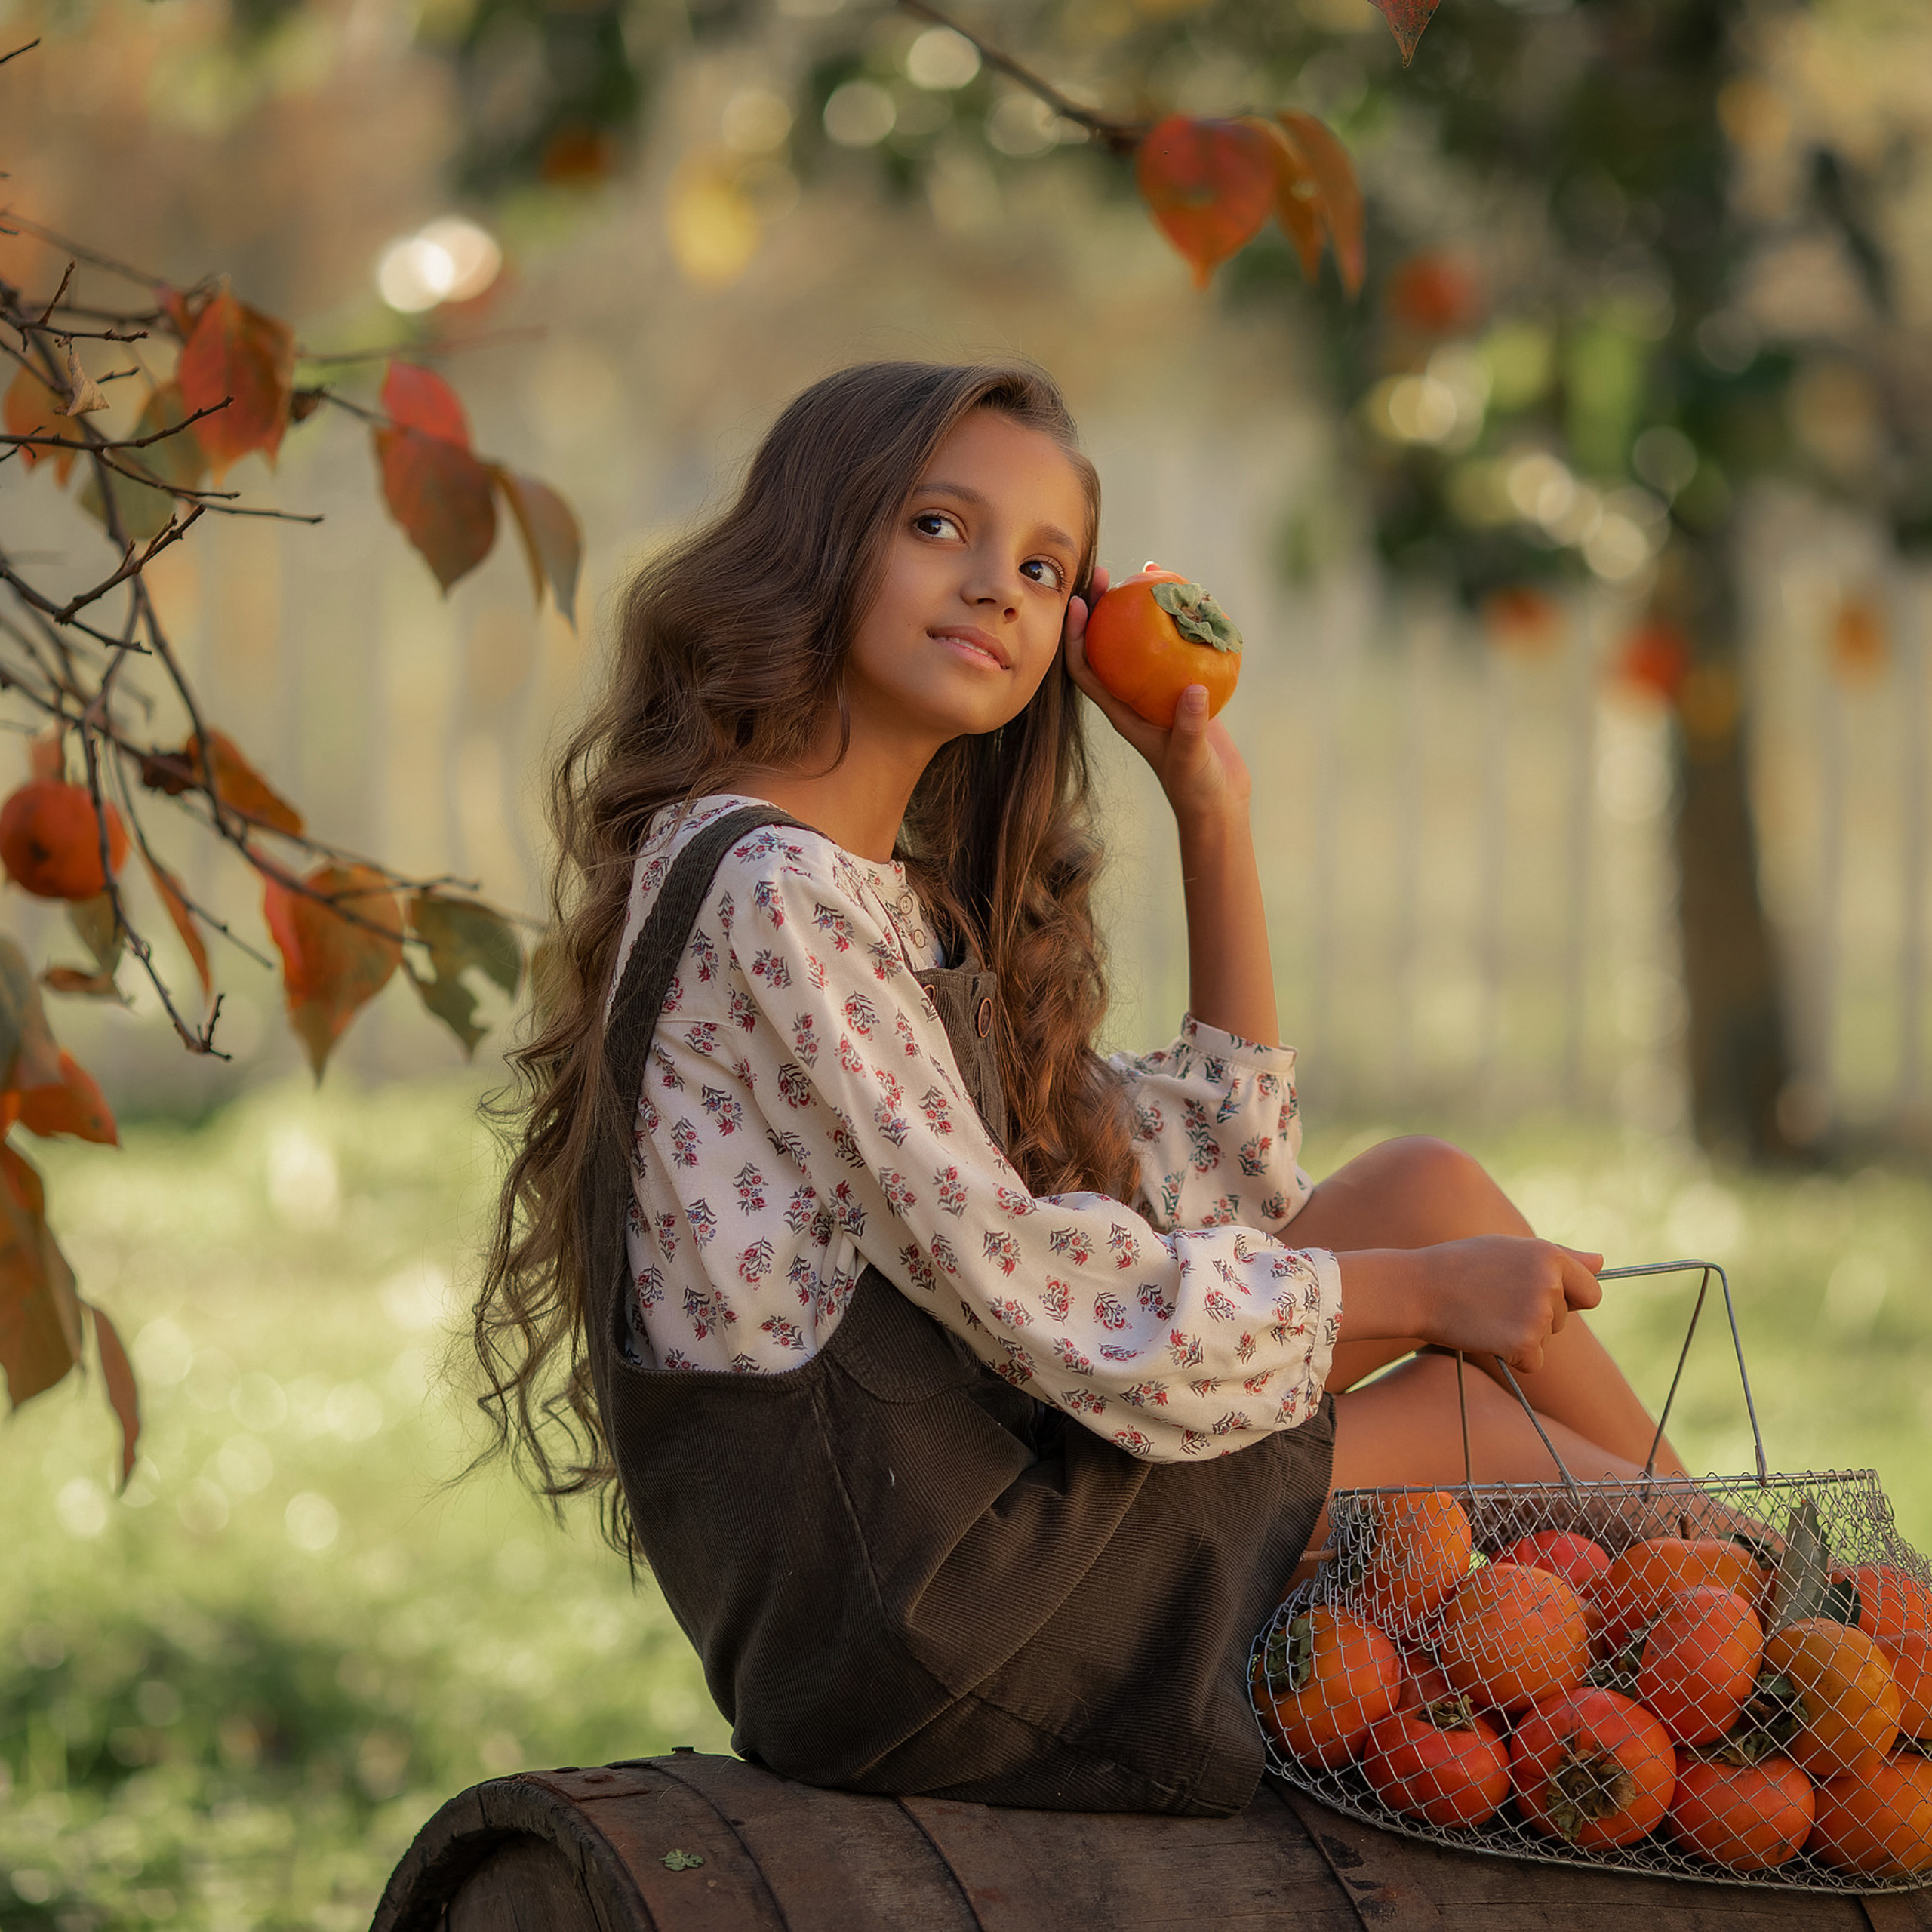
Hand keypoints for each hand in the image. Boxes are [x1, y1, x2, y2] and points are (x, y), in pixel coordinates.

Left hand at [1063, 565, 1251, 825]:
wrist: (1218, 798)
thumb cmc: (1197, 785)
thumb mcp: (1191, 758)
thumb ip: (1189, 728)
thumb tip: (1192, 688)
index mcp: (1121, 710)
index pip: (1085, 669)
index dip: (1074, 638)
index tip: (1079, 605)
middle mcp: (1133, 693)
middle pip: (1108, 643)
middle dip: (1102, 607)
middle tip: (1107, 572)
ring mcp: (1158, 688)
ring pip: (1142, 639)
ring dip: (1141, 605)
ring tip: (1149, 571)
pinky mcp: (1185, 685)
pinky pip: (1179, 644)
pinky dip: (1182, 619)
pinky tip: (1195, 595)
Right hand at [1411, 1236, 1604, 1375]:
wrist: (1419, 1287)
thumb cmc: (1462, 1265)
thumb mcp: (1511, 1249)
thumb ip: (1561, 1257)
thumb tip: (1603, 1262)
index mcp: (1549, 1255)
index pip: (1590, 1291)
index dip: (1567, 1298)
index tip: (1536, 1296)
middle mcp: (1550, 1283)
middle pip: (1565, 1318)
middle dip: (1538, 1316)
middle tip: (1496, 1299)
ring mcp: (1538, 1314)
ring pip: (1548, 1339)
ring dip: (1523, 1334)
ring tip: (1486, 1312)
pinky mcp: (1523, 1343)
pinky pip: (1533, 1362)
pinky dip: (1513, 1356)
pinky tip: (1486, 1334)